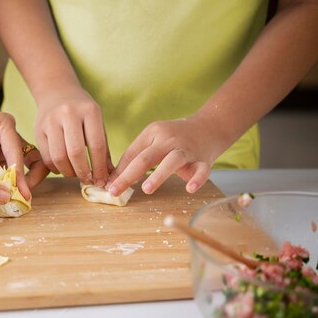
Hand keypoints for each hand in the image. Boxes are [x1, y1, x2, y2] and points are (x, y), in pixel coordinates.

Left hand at [0, 105, 47, 198]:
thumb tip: (0, 189)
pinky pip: (8, 176)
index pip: (19, 151)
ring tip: (10, 199)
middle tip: (22, 195)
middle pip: (34, 158)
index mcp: (3, 125)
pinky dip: (7, 187)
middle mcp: (8, 137)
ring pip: (25, 169)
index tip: (18, 193)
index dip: (20, 174)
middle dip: (31, 177)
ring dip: (21, 184)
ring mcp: (3, 151)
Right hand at [35, 88, 111, 186]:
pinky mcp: (38, 129)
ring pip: (59, 157)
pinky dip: (56, 168)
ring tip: (75, 174)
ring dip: (68, 172)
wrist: (57, 92)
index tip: (102, 181)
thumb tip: (109, 176)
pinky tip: (63, 167)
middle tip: (87, 180)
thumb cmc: (82, 111)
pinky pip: (47, 156)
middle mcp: (69, 113)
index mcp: (89, 111)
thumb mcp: (96, 123)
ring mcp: (51, 120)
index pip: (97, 145)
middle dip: (83, 172)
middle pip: (75, 152)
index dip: (100, 167)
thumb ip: (103, 149)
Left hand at [107, 117, 227, 195]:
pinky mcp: (203, 160)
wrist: (210, 127)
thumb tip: (114, 179)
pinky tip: (190, 188)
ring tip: (147, 189)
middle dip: (128, 175)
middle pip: (146, 157)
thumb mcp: (153, 140)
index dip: (119, 171)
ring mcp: (187, 150)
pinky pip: (201, 170)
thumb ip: (135, 157)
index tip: (107, 186)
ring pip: (172, 161)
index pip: (132, 154)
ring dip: (159, 175)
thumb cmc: (174, 138)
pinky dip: (197, 179)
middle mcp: (169, 140)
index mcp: (153, 133)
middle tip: (115, 191)